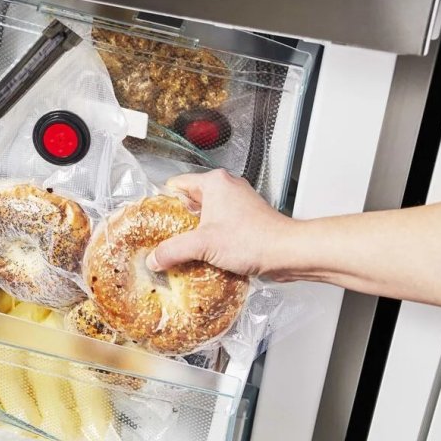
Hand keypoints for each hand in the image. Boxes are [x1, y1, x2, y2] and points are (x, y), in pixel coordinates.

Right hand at [149, 169, 295, 277]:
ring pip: (204, 216)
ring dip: (194, 233)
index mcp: (214, 182)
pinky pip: (218, 227)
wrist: (287, 253)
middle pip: (189, 202)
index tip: (153, 221)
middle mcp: (226, 188)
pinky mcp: (245, 220)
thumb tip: (154, 258)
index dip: (162, 204)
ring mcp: (237, 204)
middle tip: (165, 239)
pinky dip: (210, 239)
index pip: (176, 185)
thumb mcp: (203, 244)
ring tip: (182, 249)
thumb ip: (172, 251)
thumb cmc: (254, 239)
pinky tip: (203, 256)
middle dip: (177, 223)